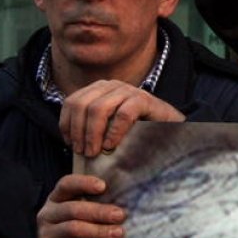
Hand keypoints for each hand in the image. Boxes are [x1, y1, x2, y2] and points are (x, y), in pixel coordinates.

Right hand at [37, 174, 124, 237]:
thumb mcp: (85, 213)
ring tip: (117, 233)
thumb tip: (126, 198)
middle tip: (121, 216)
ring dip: (98, 231)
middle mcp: (48, 214)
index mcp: (57, 198)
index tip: (103, 186)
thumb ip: (97, 203)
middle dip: (99, 212)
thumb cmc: (81, 229)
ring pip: (73, 229)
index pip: (66, 184)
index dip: (83, 183)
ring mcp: (45, 234)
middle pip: (73, 209)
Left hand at [59, 80, 184, 157]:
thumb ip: (90, 126)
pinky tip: (111, 146)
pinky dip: (114, 132)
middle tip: (83, 152)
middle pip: (81, 104)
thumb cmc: (135, 132)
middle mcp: (112, 85)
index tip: (71, 145)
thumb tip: (68, 139)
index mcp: (100, 89)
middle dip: (78, 131)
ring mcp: (129, 90)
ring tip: (94, 152)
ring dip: (92, 134)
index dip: (66, 124)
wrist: (171, 130)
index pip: (71, 102)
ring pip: (98, 108)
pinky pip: (123, 114)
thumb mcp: (107, 127)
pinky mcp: (145, 99)